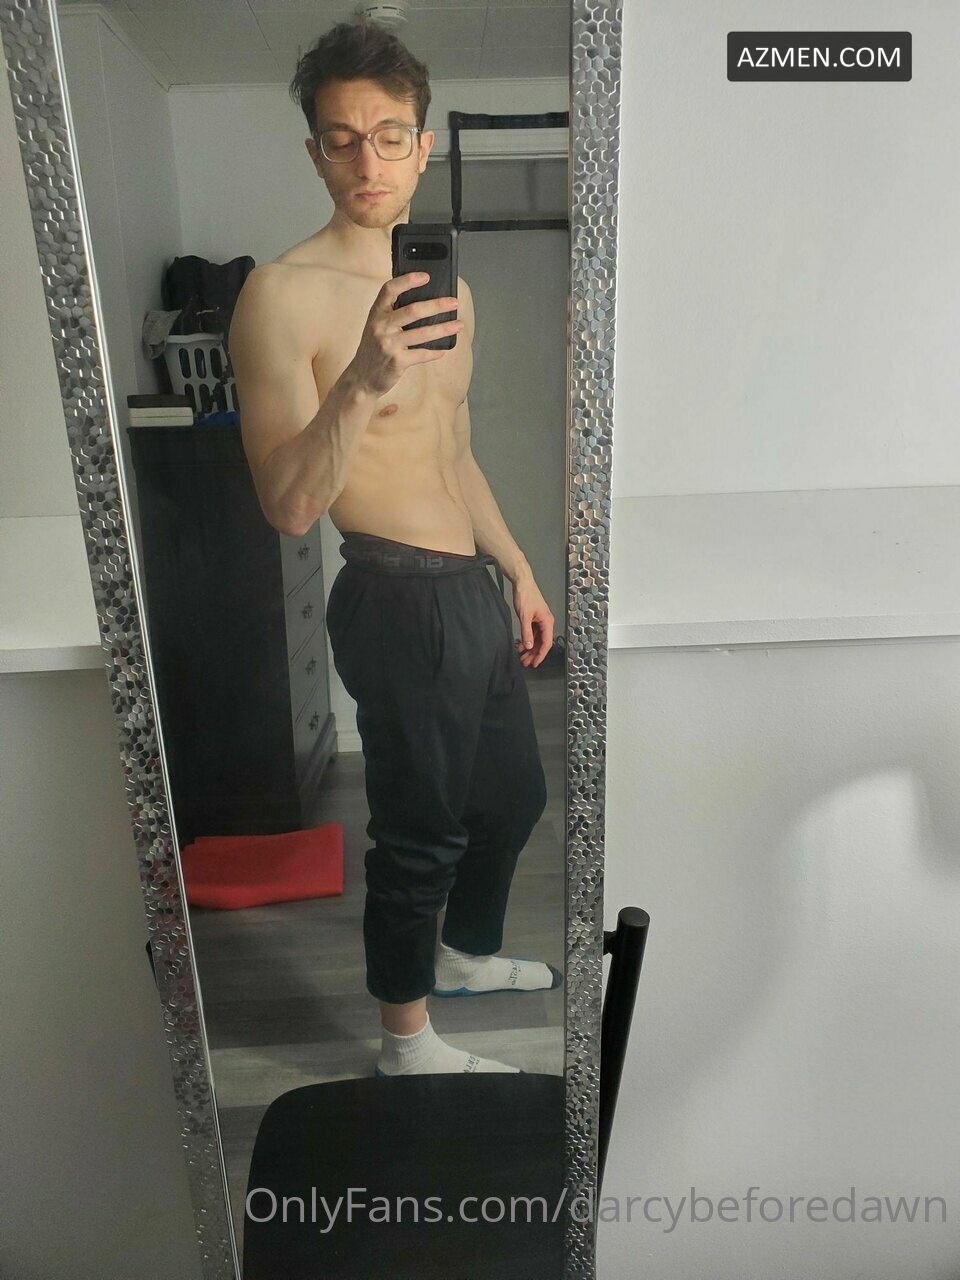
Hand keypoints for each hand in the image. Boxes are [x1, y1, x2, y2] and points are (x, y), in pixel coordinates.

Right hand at [348, 272, 462, 398]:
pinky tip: (443, 350)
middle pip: (412, 310)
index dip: (407, 280)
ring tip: (459, 325)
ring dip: (444, 328)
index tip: (426, 276)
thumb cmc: (373, 350)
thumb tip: (424, 304)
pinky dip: (435, 352)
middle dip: (437, 305)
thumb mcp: (376, 328)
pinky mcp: (397, 362)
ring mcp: (388, 345)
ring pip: (422, 333)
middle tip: (454, 302)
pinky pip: (422, 354)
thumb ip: (392, 315)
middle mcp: (380, 327)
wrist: (361, 379)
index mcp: (376, 314)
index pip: (389, 290)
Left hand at [511, 575, 553, 667]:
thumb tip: (529, 646)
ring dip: (530, 649)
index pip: (546, 643)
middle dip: (534, 654)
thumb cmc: (526, 596)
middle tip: (526, 663)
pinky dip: (528, 640)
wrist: (522, 582)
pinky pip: (533, 633)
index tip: (534, 663)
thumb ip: (527, 632)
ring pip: (537, 639)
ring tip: (523, 658)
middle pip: (542, 642)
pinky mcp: (534, 619)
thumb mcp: (525, 616)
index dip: (541, 654)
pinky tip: (521, 647)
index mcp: (547, 621)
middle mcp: (546, 622)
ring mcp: (540, 621)